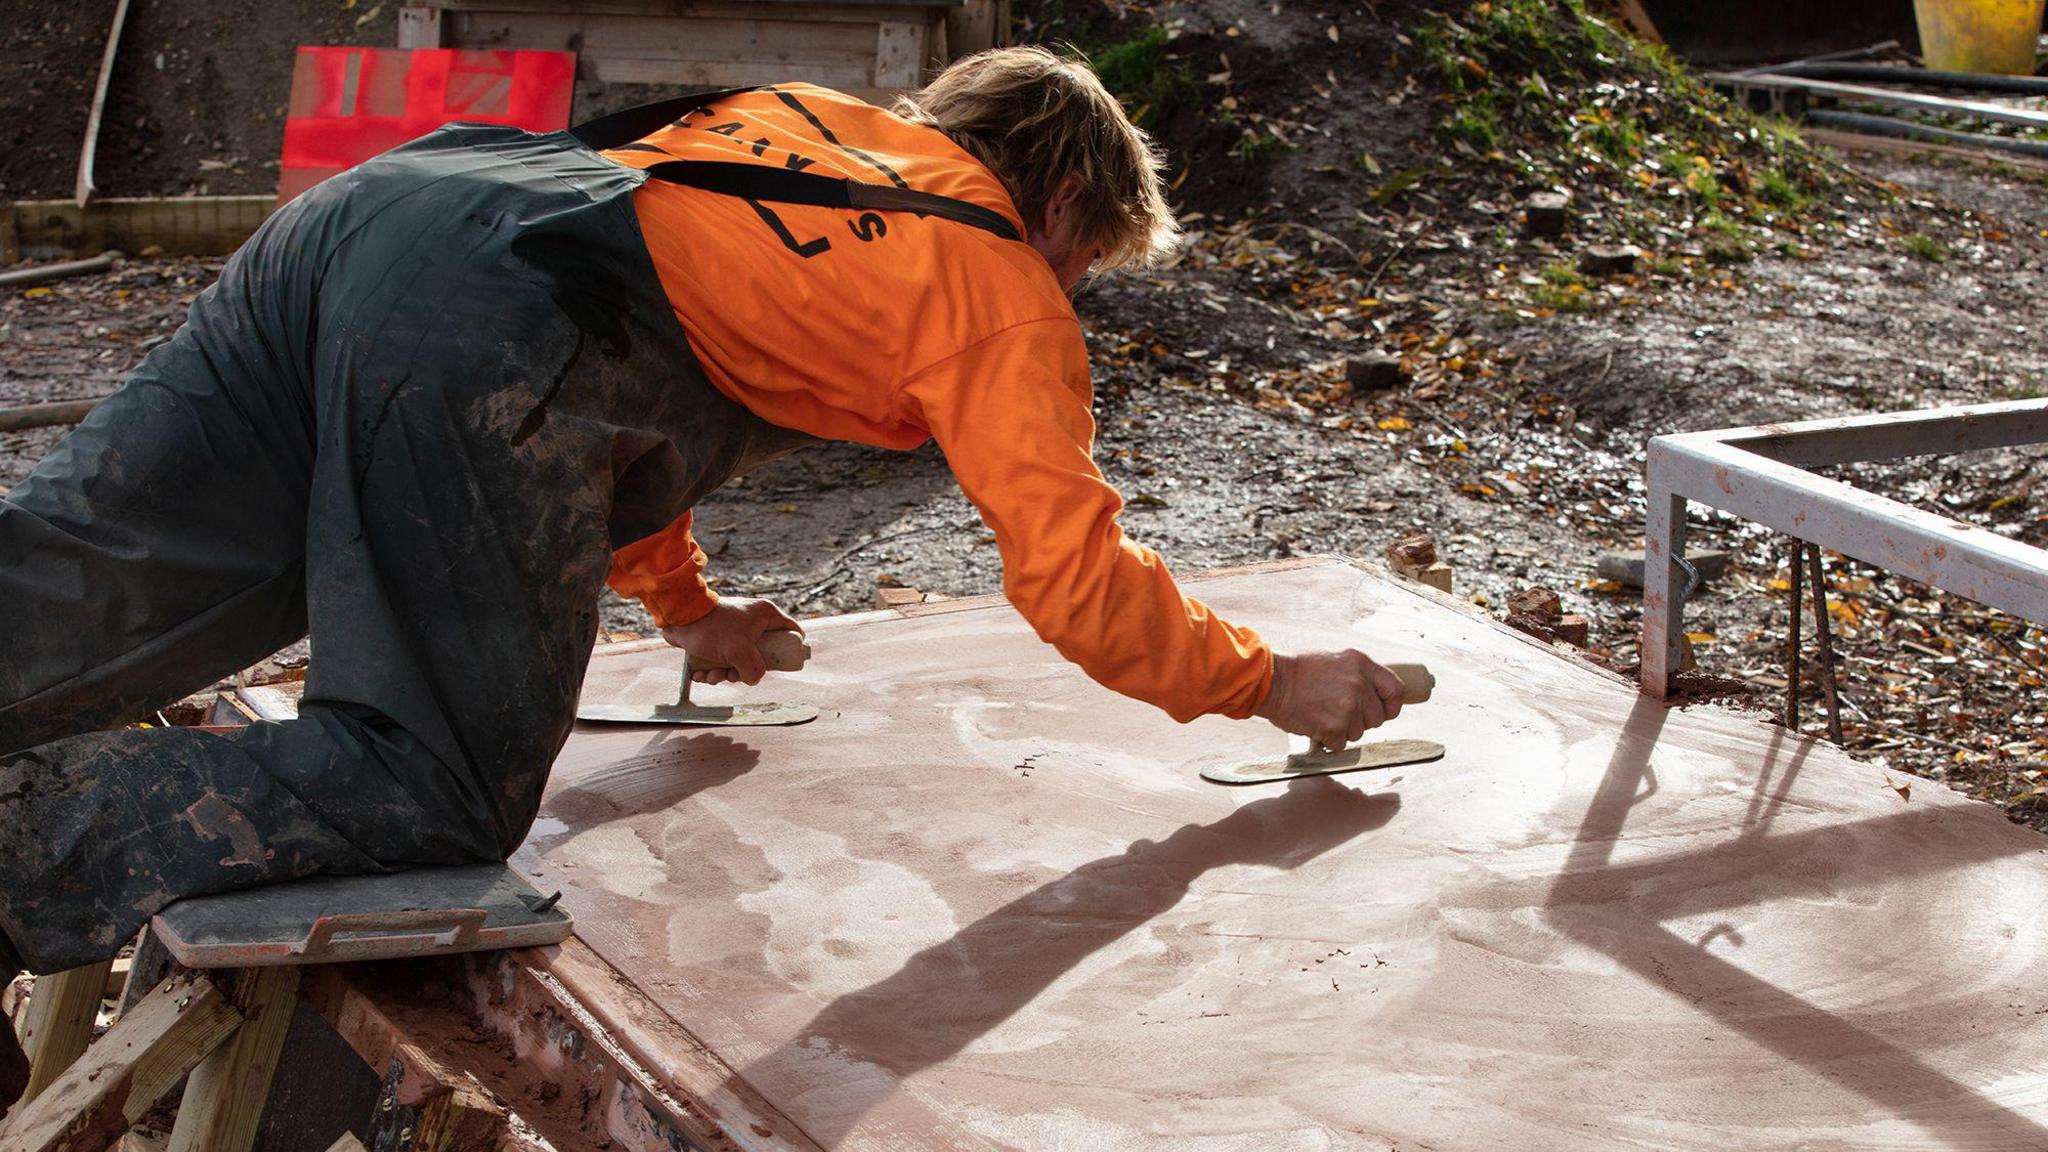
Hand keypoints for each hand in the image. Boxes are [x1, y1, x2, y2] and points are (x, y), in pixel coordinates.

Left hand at [660, 598, 801, 685]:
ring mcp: (735, 628)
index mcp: (766, 615)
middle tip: (732, 675)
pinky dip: (713, 669)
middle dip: (744, 672)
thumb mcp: (740, 653)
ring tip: (711, 676)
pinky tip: (701, 673)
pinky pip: (724, 658)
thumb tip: (753, 679)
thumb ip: (754, 671)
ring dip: (725, 674)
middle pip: (763, 655)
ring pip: (740, 660)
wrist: (677, 618)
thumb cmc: (711, 629)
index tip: (780, 665)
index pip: (792, 631)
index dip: (791, 649)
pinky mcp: (718, 636)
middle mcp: (753, 620)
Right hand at [1254, 650, 1405, 752]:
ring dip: (1342, 730)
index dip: (1392, 706)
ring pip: (1358, 733)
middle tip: (1339, 712)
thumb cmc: (1297, 671)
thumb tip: (1373, 694)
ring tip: (1322, 713)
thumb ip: (1358, 675)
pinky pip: (1341, 744)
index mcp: (1361, 665)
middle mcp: (1359, 685)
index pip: (1396, 690)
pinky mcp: (1334, 726)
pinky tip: (1315, 723)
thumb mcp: (1335, 660)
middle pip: (1377, 718)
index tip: (1384, 711)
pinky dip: (1328, 740)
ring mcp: (1348, 707)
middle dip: (1361, 721)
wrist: (1273, 682)